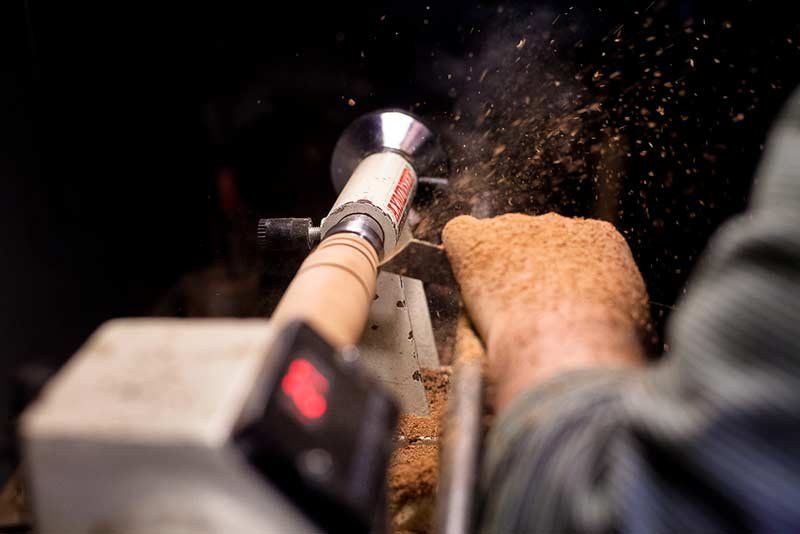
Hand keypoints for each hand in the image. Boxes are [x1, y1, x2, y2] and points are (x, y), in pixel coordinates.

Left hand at [443, 213, 649, 410]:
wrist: (565, 342)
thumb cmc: (599, 342)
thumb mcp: (628, 322)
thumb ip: (607, 310)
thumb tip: (598, 327)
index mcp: (600, 238)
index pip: (573, 250)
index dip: (558, 280)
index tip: (554, 305)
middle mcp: (556, 224)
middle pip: (533, 242)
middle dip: (526, 273)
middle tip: (523, 314)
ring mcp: (513, 229)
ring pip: (496, 241)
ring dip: (493, 271)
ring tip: (497, 312)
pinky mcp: (475, 240)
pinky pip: (459, 234)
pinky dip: (456, 253)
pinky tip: (462, 278)